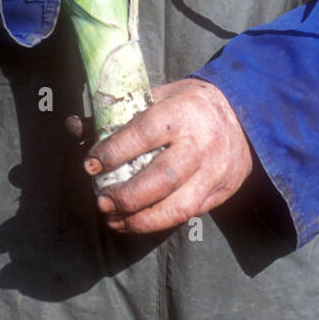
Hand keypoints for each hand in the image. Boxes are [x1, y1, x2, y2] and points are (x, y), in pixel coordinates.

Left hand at [82, 79, 253, 233]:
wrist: (243, 115)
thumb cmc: (190, 104)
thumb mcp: (159, 96)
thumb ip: (119, 114)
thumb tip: (75, 127)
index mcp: (183, 112)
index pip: (144, 133)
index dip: (114, 152)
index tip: (90, 164)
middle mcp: (201, 143)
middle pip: (161, 178)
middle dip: (126, 195)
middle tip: (101, 200)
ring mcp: (214, 171)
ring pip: (177, 206)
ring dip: (140, 219)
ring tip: (113, 220)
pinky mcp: (220, 192)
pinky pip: (187, 214)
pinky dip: (157, 223)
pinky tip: (135, 222)